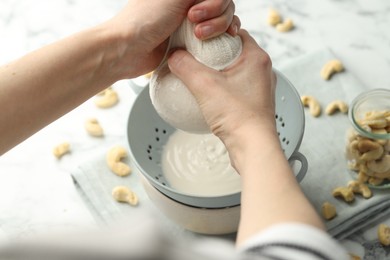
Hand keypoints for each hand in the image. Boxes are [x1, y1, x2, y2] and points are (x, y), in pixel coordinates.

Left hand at [103, 0, 239, 77]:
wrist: (128, 50)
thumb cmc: (145, 20)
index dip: (215, 2)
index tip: (195, 13)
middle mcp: (190, 3)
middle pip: (224, 4)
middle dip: (217, 15)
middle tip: (196, 26)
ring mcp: (193, 22)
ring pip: (223, 19)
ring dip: (219, 27)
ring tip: (200, 37)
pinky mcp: (193, 41)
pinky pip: (218, 36)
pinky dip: (223, 36)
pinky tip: (225, 39)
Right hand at [167, 29, 275, 146]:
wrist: (253, 147)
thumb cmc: (239, 116)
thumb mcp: (204, 85)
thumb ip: (185, 66)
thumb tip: (174, 56)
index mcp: (257, 57)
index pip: (234, 32)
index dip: (215, 33)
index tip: (199, 39)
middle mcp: (262, 70)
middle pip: (234, 51)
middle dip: (214, 52)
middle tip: (196, 56)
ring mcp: (259, 88)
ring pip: (234, 70)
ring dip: (217, 71)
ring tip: (199, 76)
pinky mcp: (254, 103)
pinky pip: (235, 87)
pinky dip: (222, 87)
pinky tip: (207, 96)